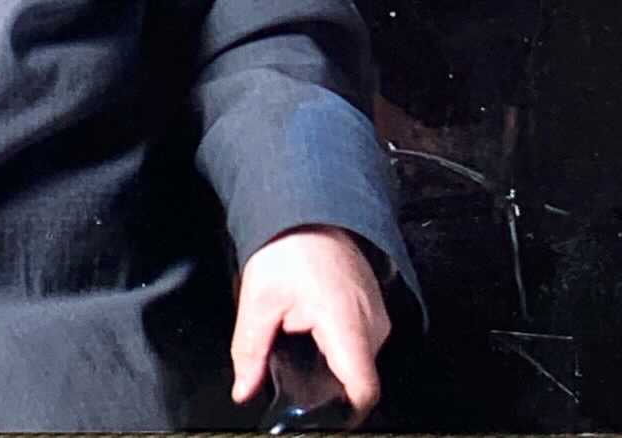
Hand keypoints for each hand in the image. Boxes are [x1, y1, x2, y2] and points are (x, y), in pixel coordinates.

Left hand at [230, 225, 390, 425]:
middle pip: (358, 378)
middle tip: (292, 365)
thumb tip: (244, 389)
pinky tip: (312, 325)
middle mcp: (372, 322)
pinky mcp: (373, 304)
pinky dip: (337, 341)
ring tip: (300, 336)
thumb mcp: (258, 300)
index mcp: (348, 325)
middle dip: (326, 382)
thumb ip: (250, 352)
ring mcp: (377, 313)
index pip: (363, 391)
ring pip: (359, 358)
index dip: (342, 413)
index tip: (317, 415)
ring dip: (330, 359)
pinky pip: (360, 338)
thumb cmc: (287, 245)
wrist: (306, 206)